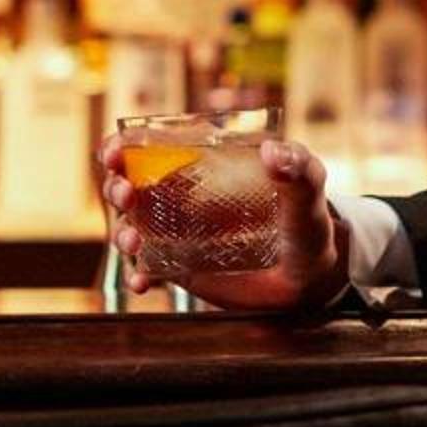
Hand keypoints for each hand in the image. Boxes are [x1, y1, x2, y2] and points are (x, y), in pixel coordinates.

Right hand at [96, 133, 350, 313]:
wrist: (311, 276)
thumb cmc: (308, 222)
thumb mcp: (309, 191)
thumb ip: (299, 170)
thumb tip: (274, 152)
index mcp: (206, 165)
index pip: (155, 147)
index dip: (126, 145)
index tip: (115, 150)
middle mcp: (185, 197)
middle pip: (131, 184)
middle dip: (115, 185)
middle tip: (125, 195)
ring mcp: (180, 234)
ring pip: (133, 226)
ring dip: (121, 231)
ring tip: (134, 241)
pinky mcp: (183, 269)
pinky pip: (149, 269)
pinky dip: (137, 274)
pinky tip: (142, 282)